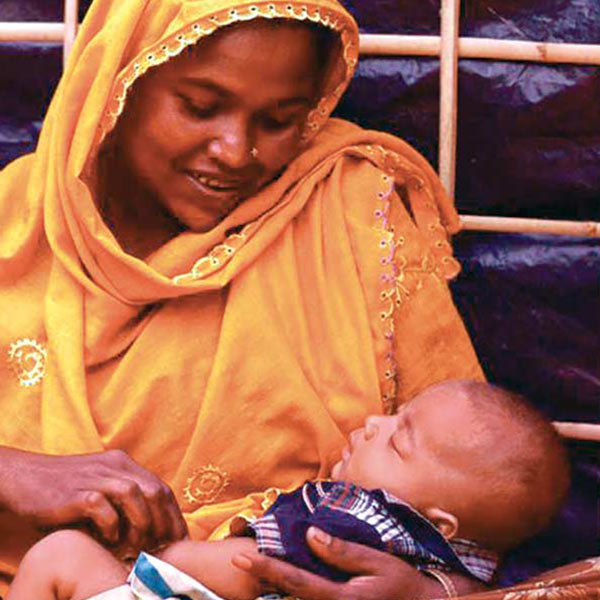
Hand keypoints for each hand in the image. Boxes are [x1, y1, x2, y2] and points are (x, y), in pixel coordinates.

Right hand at [0, 447, 186, 552]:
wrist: (24, 477)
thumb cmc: (64, 490)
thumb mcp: (100, 486)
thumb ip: (123, 501)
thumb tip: (151, 530)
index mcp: (123, 464)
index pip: (161, 487)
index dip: (173, 514)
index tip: (178, 538)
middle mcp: (114, 466)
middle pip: (155, 490)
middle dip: (164, 522)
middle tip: (163, 547)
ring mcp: (96, 477)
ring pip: (134, 495)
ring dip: (141, 524)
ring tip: (138, 546)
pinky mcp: (76, 492)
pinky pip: (102, 508)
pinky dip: (111, 527)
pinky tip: (108, 541)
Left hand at [232, 526, 441, 599]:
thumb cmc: (403, 584)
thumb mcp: (378, 562)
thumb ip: (342, 551)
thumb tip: (311, 535)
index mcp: (341, 598)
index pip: (295, 582)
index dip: (266, 568)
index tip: (241, 556)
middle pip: (288, 598)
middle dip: (262, 579)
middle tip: (238, 559)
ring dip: (275, 587)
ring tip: (256, 565)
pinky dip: (294, 592)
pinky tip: (283, 579)